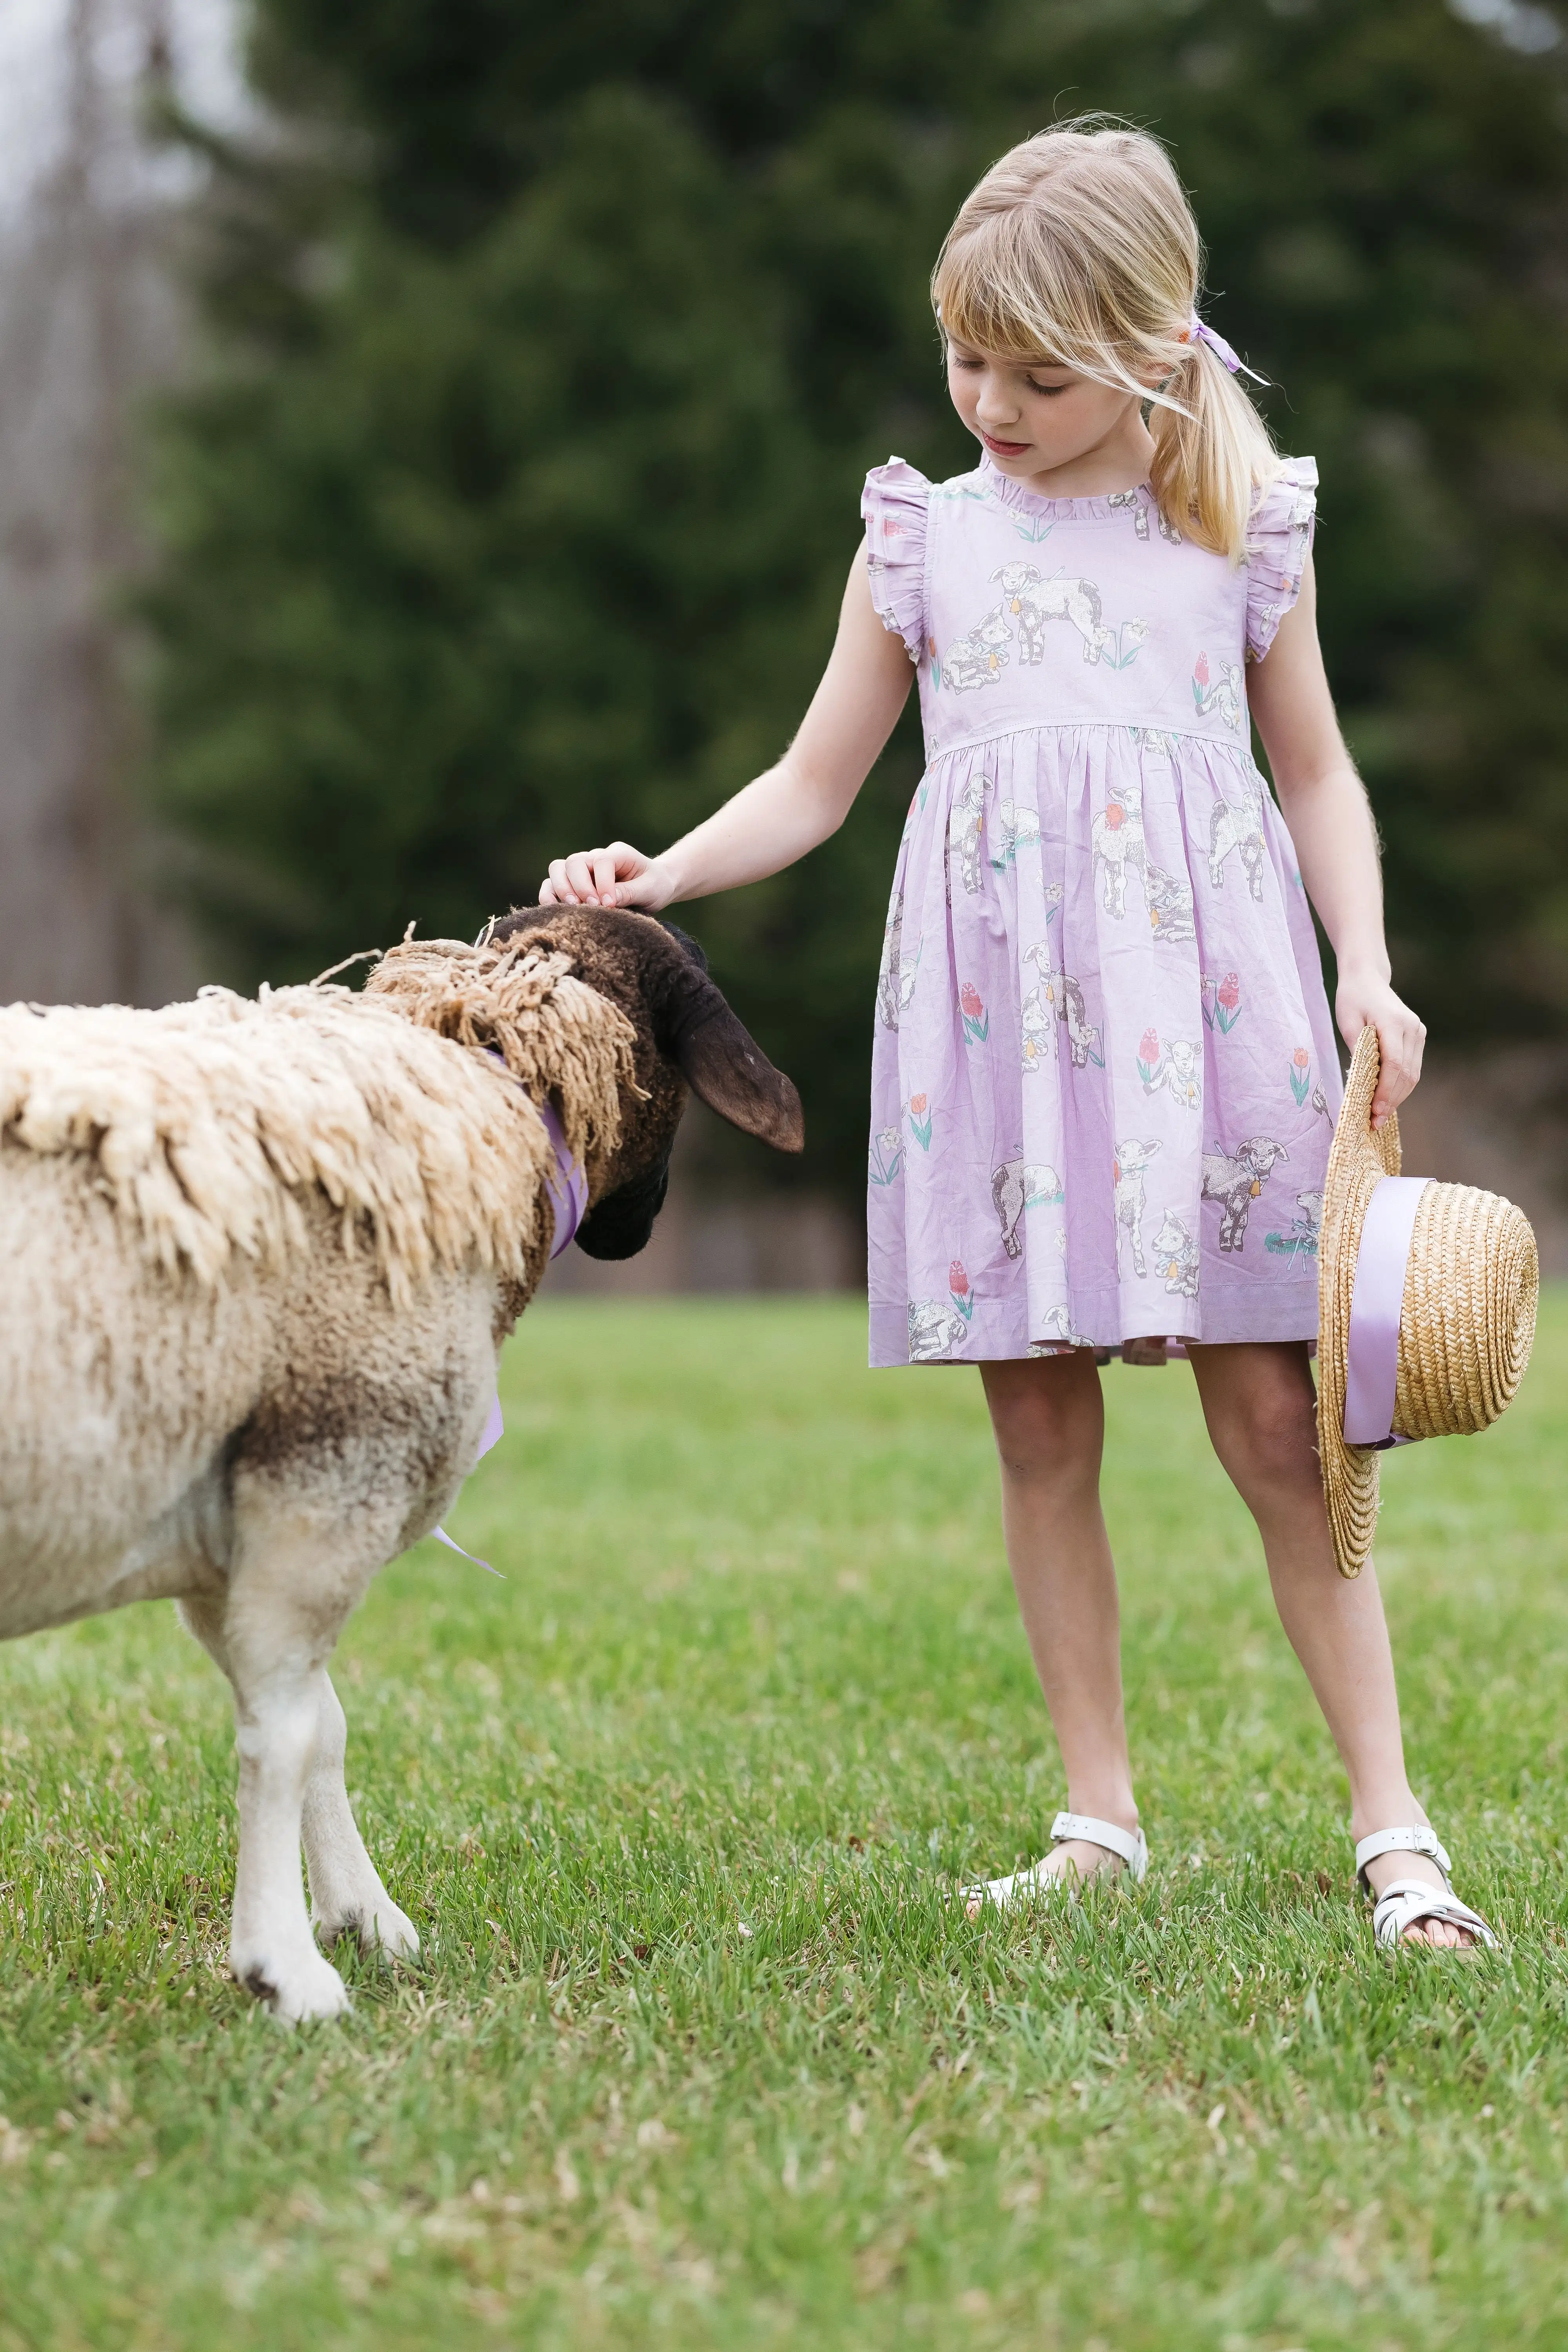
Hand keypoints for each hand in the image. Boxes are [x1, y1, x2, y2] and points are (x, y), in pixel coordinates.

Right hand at [538, 842, 675, 910]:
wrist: (654, 887)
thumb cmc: (654, 886)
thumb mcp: (651, 889)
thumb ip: (629, 892)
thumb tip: (606, 901)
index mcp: (618, 853)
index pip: (602, 861)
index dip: (603, 883)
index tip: (610, 904)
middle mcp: (595, 857)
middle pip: (574, 862)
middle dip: (579, 885)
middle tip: (591, 906)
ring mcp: (582, 870)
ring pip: (558, 869)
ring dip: (561, 889)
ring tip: (573, 909)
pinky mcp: (573, 884)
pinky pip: (551, 885)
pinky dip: (549, 896)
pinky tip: (557, 912)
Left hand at [1335, 970, 1424, 1128]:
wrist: (1367, 978)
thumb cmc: (1352, 999)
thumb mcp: (1347, 1022)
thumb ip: (1358, 1050)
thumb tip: (1364, 1083)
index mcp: (1393, 1022)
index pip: (1394, 1064)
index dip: (1386, 1091)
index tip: (1374, 1111)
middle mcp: (1412, 1028)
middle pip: (1406, 1073)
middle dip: (1392, 1100)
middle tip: (1375, 1122)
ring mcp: (1418, 1032)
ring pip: (1413, 1074)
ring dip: (1398, 1096)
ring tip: (1380, 1115)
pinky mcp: (1418, 1036)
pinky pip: (1412, 1067)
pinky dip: (1401, 1085)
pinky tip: (1387, 1098)